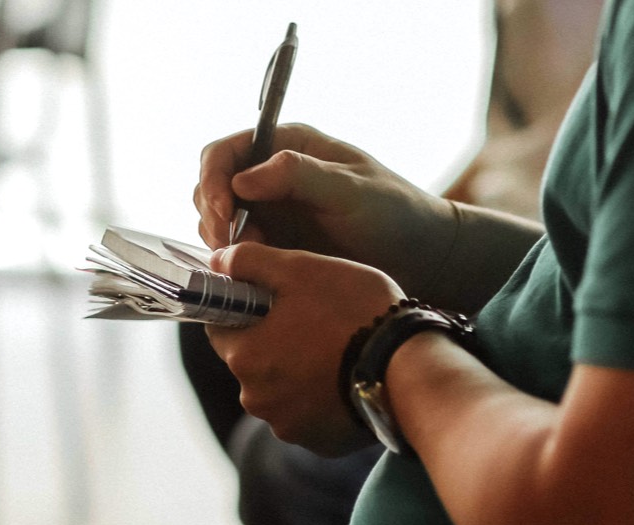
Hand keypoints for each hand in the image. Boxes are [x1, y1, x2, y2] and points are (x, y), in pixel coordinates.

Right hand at [192, 124, 453, 294]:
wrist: (420, 255)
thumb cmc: (394, 213)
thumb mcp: (351, 190)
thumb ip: (298, 176)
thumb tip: (243, 178)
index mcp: (288, 146)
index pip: (226, 151)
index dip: (213, 180)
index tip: (225, 214)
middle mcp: (272, 173)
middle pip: (213, 185)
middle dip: (213, 215)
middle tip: (231, 247)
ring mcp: (271, 209)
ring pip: (219, 219)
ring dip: (224, 240)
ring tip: (253, 260)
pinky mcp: (276, 242)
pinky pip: (237, 247)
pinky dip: (236, 259)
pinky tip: (258, 270)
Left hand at [206, 242, 402, 455]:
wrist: (409, 369)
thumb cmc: (354, 312)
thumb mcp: (301, 269)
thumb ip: (251, 261)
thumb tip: (218, 260)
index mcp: (243, 356)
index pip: (221, 327)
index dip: (245, 308)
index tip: (274, 300)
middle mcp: (256, 398)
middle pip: (252, 360)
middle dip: (274, 341)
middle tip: (316, 321)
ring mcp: (288, 425)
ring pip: (281, 389)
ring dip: (298, 372)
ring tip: (339, 351)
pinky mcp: (318, 443)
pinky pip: (309, 416)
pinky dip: (322, 399)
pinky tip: (349, 378)